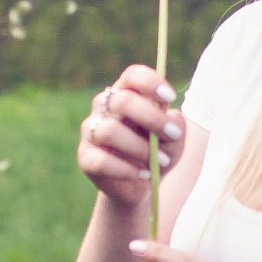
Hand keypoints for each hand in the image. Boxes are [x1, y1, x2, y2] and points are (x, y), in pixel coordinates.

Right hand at [76, 65, 184, 207]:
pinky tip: (143, 174)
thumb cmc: (158, 153)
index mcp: (127, 94)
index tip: (170, 97)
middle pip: (121, 100)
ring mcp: (90, 131)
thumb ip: (176, 126)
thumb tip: (169, 118)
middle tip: (172, 134)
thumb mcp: (175, 140)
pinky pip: (102, 161)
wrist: (142, 186)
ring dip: (141, 148)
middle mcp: (104, 107)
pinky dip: (128, 170)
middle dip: (151, 118)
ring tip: (161, 161)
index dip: (150, 83)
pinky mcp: (85, 157)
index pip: (132, 76)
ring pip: (109, 131)